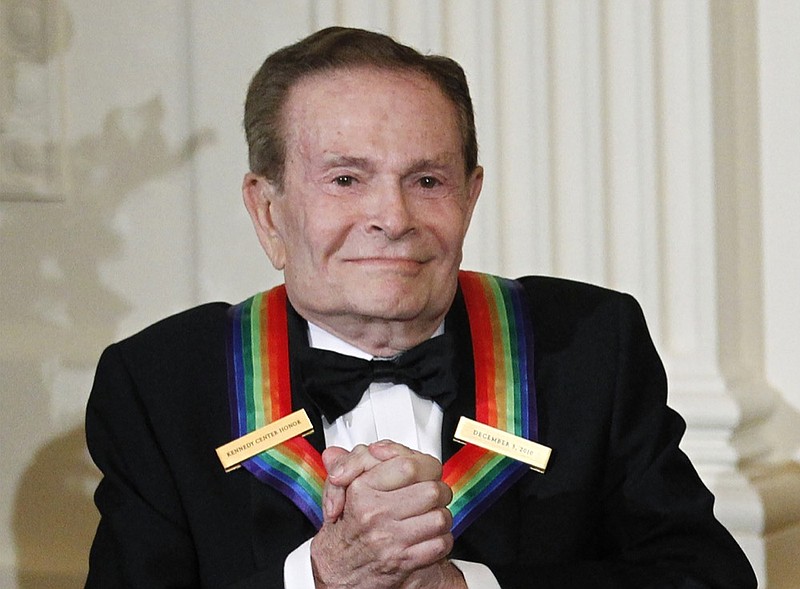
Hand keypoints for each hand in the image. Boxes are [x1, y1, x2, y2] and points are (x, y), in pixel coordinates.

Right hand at [311, 441, 453, 588]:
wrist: (340, 569)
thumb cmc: (348, 525)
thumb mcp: (344, 486)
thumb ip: (359, 460)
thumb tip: (377, 448)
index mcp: (362, 490)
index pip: (408, 466)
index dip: (425, 465)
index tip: (426, 468)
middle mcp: (376, 513)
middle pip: (432, 490)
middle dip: (438, 489)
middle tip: (431, 492)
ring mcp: (391, 539)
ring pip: (440, 517)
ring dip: (441, 515)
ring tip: (430, 513)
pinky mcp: (404, 561)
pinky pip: (440, 543)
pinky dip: (441, 539)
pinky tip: (430, 535)